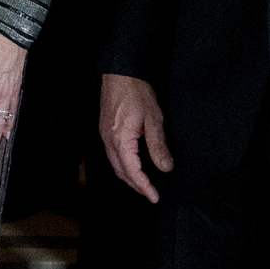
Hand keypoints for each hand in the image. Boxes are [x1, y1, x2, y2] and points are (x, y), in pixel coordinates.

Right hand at [98, 75, 170, 203]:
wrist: (120, 71)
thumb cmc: (136, 91)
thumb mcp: (154, 118)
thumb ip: (158, 145)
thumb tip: (165, 168)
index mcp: (120, 140)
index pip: (132, 172)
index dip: (144, 187)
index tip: (155, 197)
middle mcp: (108, 140)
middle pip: (120, 172)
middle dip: (136, 186)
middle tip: (151, 193)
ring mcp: (104, 135)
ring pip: (115, 164)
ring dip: (129, 177)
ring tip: (144, 183)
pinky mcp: (105, 129)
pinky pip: (112, 154)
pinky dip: (123, 165)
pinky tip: (134, 164)